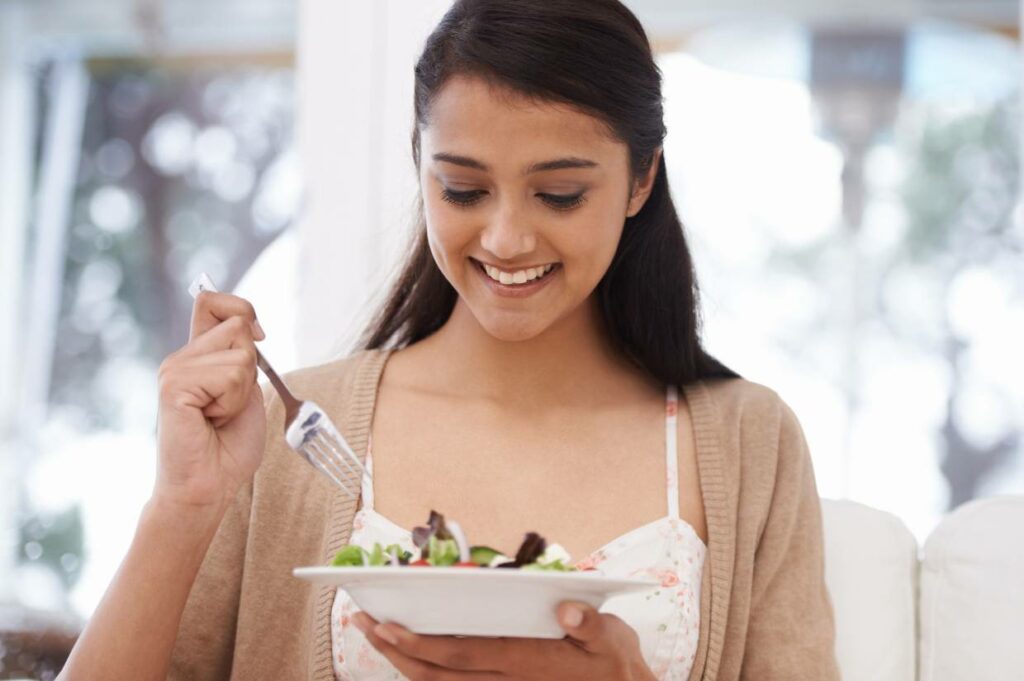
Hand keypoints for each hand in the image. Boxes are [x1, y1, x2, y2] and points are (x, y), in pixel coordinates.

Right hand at [154, 290, 266, 511]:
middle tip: (229, 403)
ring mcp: (173, 369)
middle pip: (238, 323)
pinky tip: (210, 420)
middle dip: (251, 365)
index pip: (211, 300)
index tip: (258, 338)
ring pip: (240, 352)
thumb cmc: (228, 446)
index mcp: (196, 354)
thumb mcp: (245, 390)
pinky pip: (229, 375)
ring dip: (243, 390)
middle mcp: (180, 357)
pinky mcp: (173, 386)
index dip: (242, 309)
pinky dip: (233, 402)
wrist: (209, 486)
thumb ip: (242, 356)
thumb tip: (250, 324)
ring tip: (219, 415)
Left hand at [353, 601, 656, 679]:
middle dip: (396, 650)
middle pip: (437, 674)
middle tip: (362, 621)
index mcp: (526, 664)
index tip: (387, 624)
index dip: (420, 643)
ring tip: (374, 633)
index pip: (462, 655)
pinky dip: (424, 673)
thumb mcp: (615, 640)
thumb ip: (591, 624)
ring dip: (402, 662)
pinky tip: (407, 655)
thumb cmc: (614, 665)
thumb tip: (567, 607)